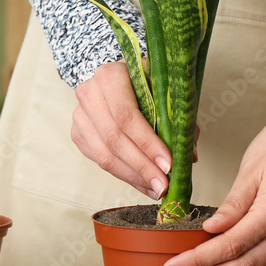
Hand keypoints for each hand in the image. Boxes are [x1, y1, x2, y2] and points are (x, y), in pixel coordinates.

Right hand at [71, 60, 175, 199]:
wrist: (117, 78)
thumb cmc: (145, 82)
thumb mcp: (164, 89)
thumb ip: (177, 118)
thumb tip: (188, 155)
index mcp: (110, 76)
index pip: (126, 116)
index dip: (147, 143)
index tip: (168, 165)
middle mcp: (89, 94)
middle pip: (114, 139)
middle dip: (142, 167)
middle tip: (164, 185)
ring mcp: (80, 115)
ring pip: (104, 156)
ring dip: (133, 177)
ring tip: (156, 188)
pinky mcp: (78, 134)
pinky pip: (100, 161)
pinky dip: (124, 176)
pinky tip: (143, 184)